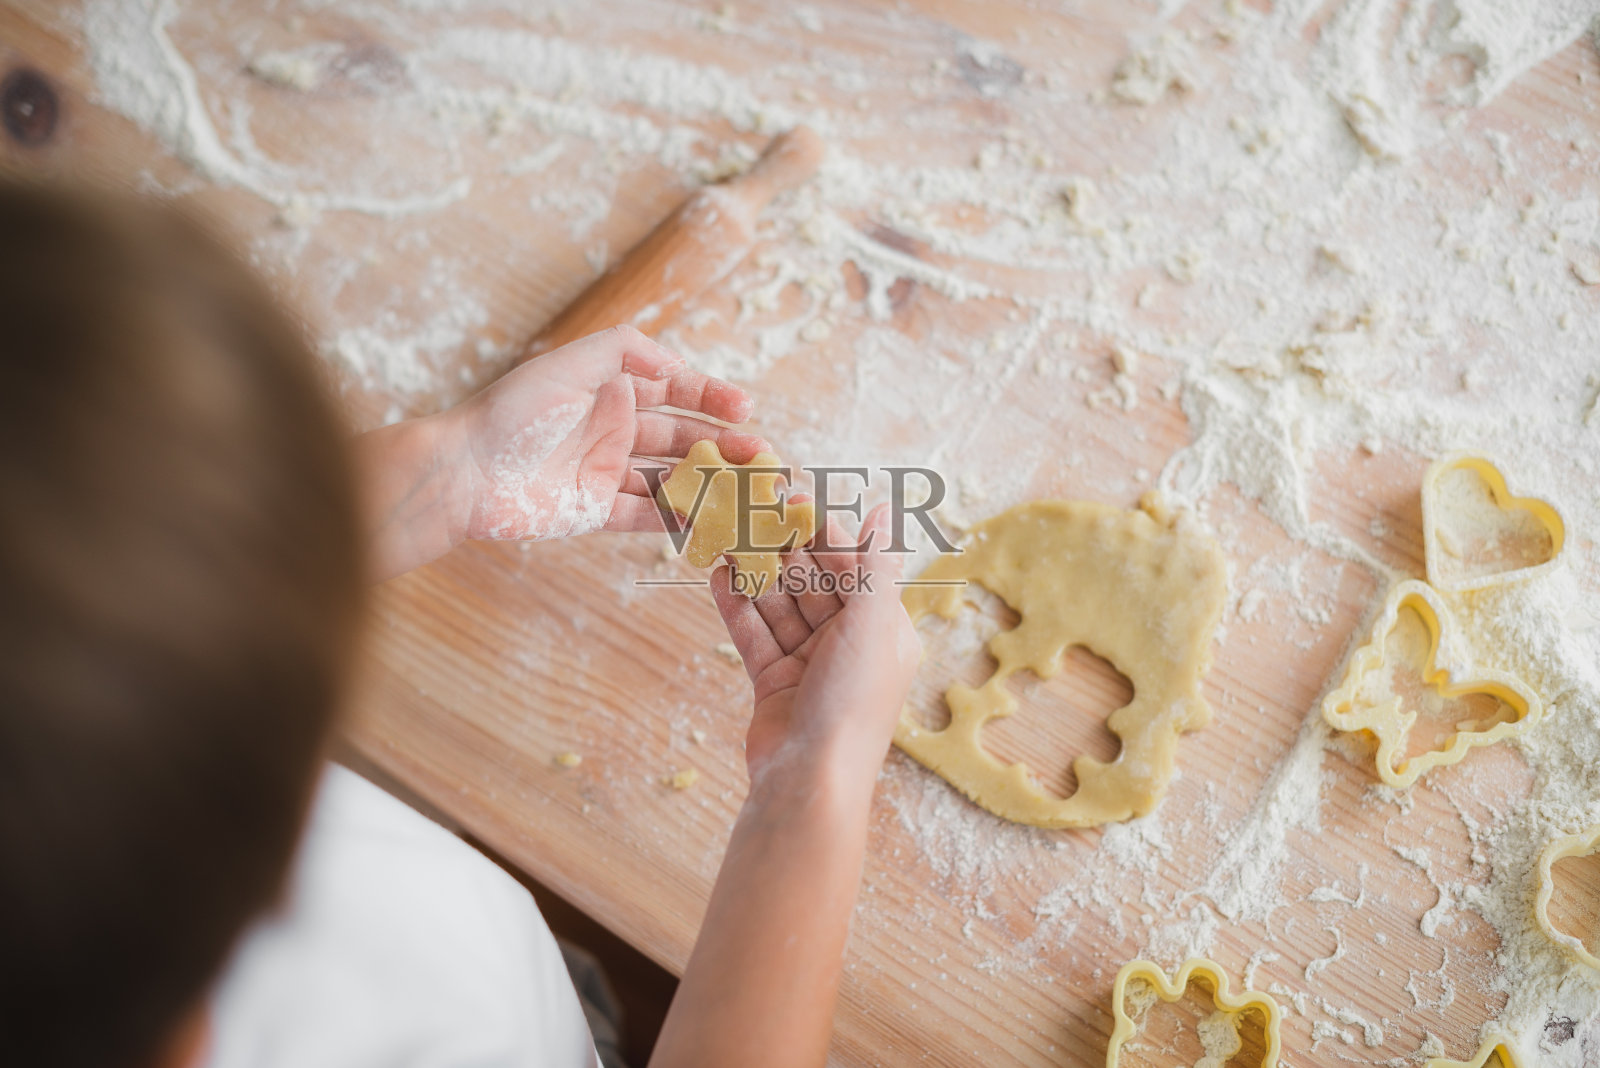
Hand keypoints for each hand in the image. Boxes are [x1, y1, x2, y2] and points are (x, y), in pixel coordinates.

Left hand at [453, 325, 766, 540]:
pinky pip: (648, 515)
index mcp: (610, 389)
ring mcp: (607, 471)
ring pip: (674, 476)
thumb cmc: (513, 412)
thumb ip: (625, 349)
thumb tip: (676, 363)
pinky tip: (714, 519)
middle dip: (726, 445)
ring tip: (751, 490)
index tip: (746, 408)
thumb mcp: (571, 361)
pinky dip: (681, 517)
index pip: (676, 390)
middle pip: (683, 436)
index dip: (713, 397)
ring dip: (714, 481)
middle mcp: (614, 428)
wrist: (466, 472)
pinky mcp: (597, 510)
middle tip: (764, 457)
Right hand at [710, 504, 921, 782]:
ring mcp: (808, 663)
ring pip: (778, 605)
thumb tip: (882, 509)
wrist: (811, 780)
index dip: (820, 529)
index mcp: (882, 626)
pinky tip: (717, 575)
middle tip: (746, 510)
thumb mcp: (874, 623)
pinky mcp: (774, 682)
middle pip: (810, 581)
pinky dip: (737, 606)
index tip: (788, 495)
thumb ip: (875, 563)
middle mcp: (848, 642)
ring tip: (723, 535)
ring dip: (754, 572)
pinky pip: (754, 634)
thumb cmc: (854, 702)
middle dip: (780, 547)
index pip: (849, 564)